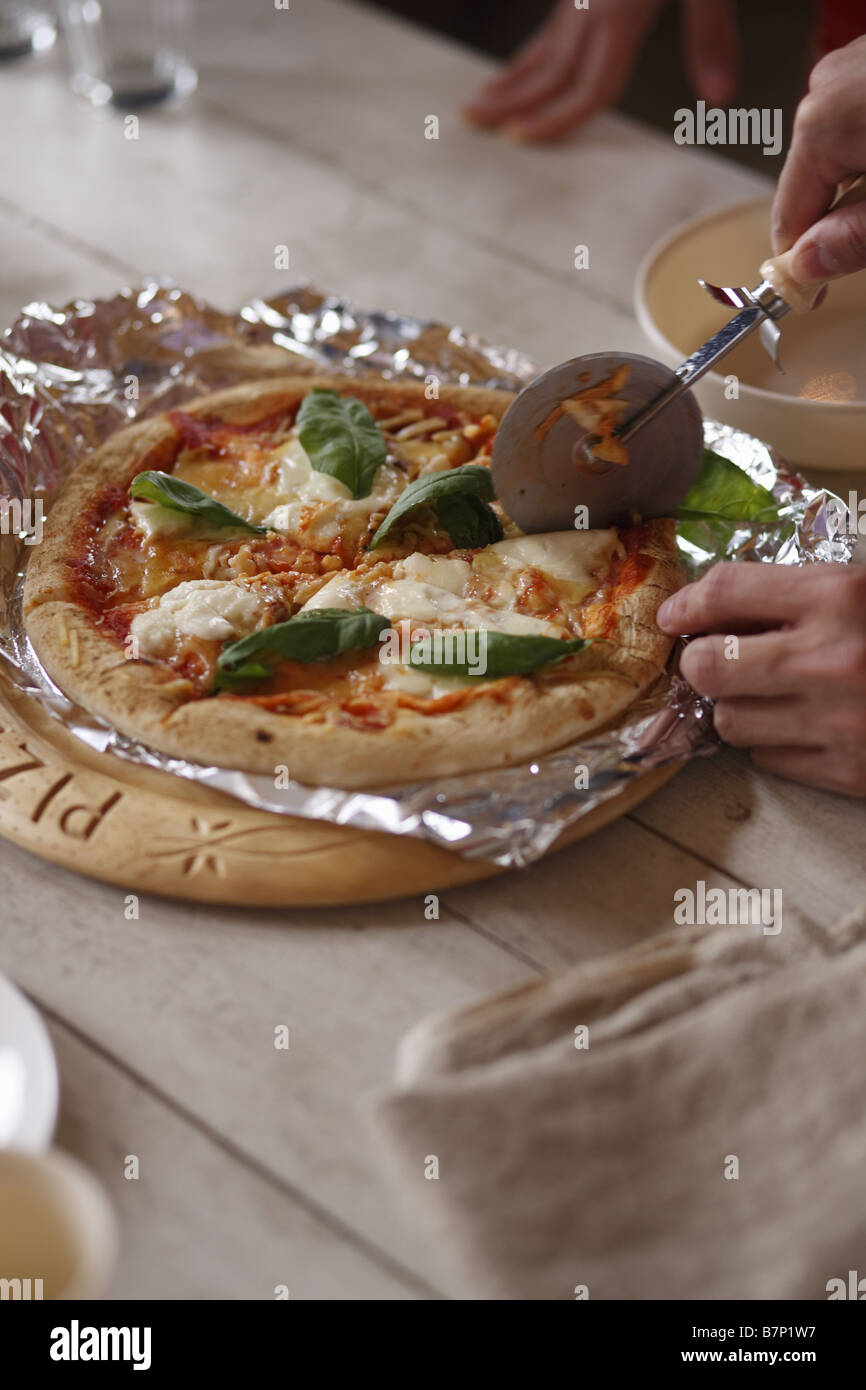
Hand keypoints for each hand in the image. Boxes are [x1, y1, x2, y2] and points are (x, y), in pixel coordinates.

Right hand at [461, 0, 738, 142]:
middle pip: (549, 68)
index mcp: (623, 11)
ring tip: (478, 102)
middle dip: (509, 100)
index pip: (588, 84)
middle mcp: (594, 3)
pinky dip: (530, 53)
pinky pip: (551, 27)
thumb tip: (720, 98)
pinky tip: (520, 65)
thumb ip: (710, 35)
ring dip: (509, 79)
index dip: (556, 118)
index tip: (521, 140)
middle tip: (470, 122)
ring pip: (542, 46)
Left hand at [657, 563, 865, 795]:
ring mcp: (838, 722)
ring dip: (739, 707)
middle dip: (704, 663)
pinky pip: (770, 760)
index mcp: (842, 596)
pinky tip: (808, 726)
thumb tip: (716, 610)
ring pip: (730, 722)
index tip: (676, 615)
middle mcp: (832, 659)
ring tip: (772, 694)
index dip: (688, 603)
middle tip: (718, 660)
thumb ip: (801, 595)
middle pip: (707, 667)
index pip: (726, 591)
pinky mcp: (849, 772)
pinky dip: (777, 744)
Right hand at [771, 36, 865, 285]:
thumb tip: (805, 267)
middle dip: (844, 214)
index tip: (812, 296)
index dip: (801, 265)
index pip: (789, 220)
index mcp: (820, 126)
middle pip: (813, 185)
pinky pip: (858, 120)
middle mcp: (824, 90)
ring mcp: (850, 67)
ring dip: (861, 180)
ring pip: (838, 154)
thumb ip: (853, 240)